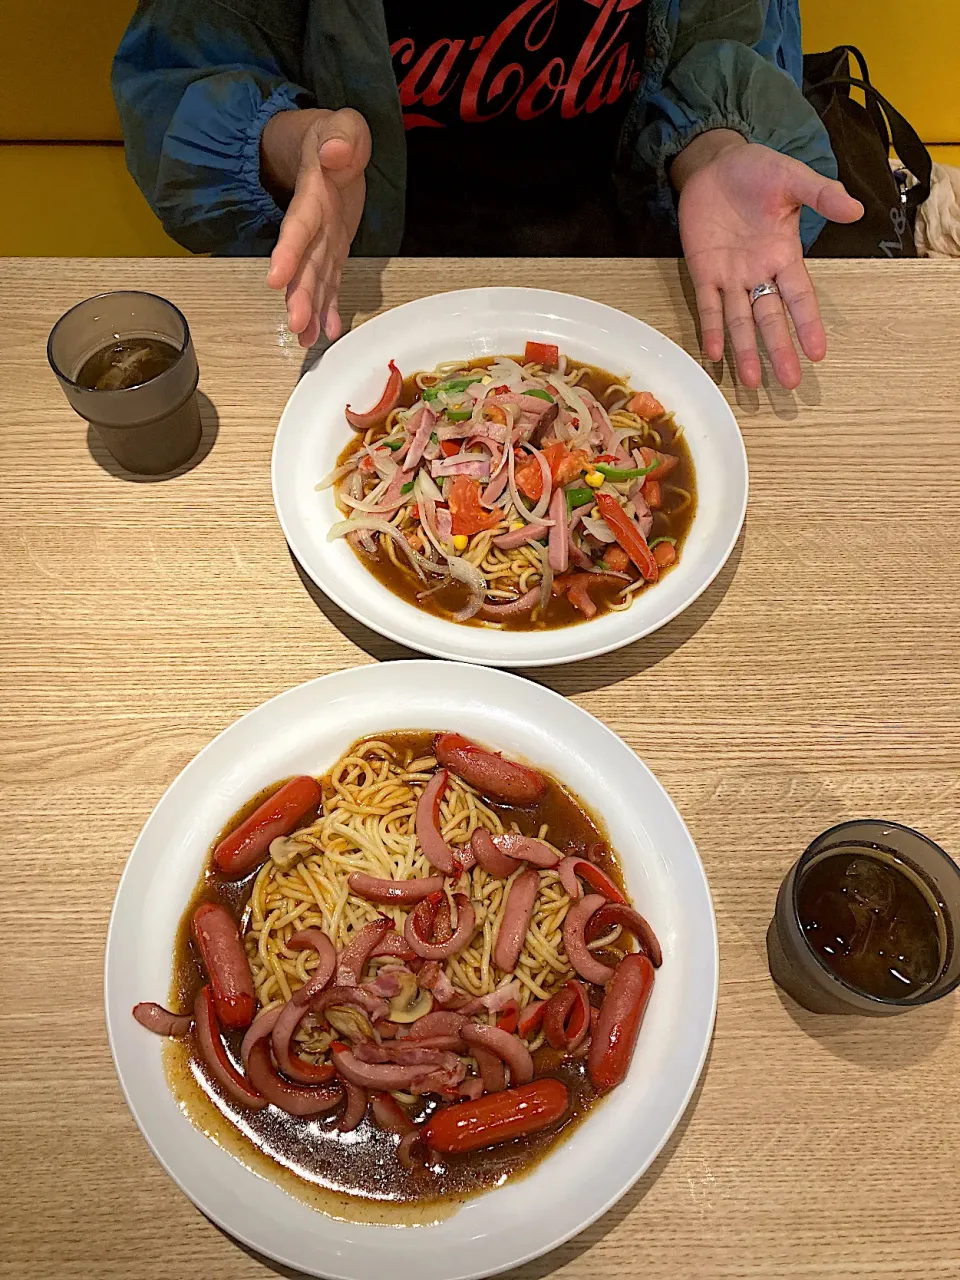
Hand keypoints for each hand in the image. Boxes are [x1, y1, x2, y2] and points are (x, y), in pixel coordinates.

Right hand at [261, 108, 370, 345]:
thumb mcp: (343, 124)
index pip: (299, 226)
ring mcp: (322, 241)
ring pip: (314, 279)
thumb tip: (334, 150)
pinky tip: (327, 332)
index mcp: (313, 194)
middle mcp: (314, 224)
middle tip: (295, 324)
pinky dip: (329, 308)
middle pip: (304, 263)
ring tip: (305, 338)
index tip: (276, 279)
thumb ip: (342, 134)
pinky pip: (330, 283)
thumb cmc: (335, 136)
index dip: (289, 252)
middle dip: (299, 295)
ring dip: (310, 309)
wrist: (327, 146)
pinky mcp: (332, 251)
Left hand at [673, 132, 862, 388]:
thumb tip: (856, 210)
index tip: (819, 353)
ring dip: (744, 351)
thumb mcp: (791, 178)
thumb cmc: (757, 171)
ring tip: (750, 382)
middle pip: (770, 319)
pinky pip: (707, 307)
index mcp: (783, 255)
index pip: (800, 297)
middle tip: (789, 383)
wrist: (714, 164)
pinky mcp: (703, 272)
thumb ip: (821, 194)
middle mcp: (759, 273)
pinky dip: (711, 329)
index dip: (808, 324)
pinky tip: (715, 353)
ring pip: (739, 321)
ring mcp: (730, 277)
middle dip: (779, 350)